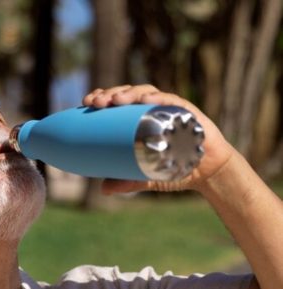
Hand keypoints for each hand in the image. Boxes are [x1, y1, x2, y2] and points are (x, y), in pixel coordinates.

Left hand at [82, 85, 235, 194]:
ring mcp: (170, 108)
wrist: (208, 172)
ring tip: (115, 100)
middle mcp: (153, 109)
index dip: (102, 97)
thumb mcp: (146, 177)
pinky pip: (172, 101)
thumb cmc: (176, 168)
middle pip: (128, 93)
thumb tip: (103, 189)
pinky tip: (145, 100)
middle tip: (95, 102)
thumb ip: (127, 182)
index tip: (86, 102)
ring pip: (146, 92)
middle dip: (109, 94)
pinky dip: (157, 99)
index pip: (118, 102)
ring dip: (129, 93)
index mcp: (140, 119)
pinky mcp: (188, 112)